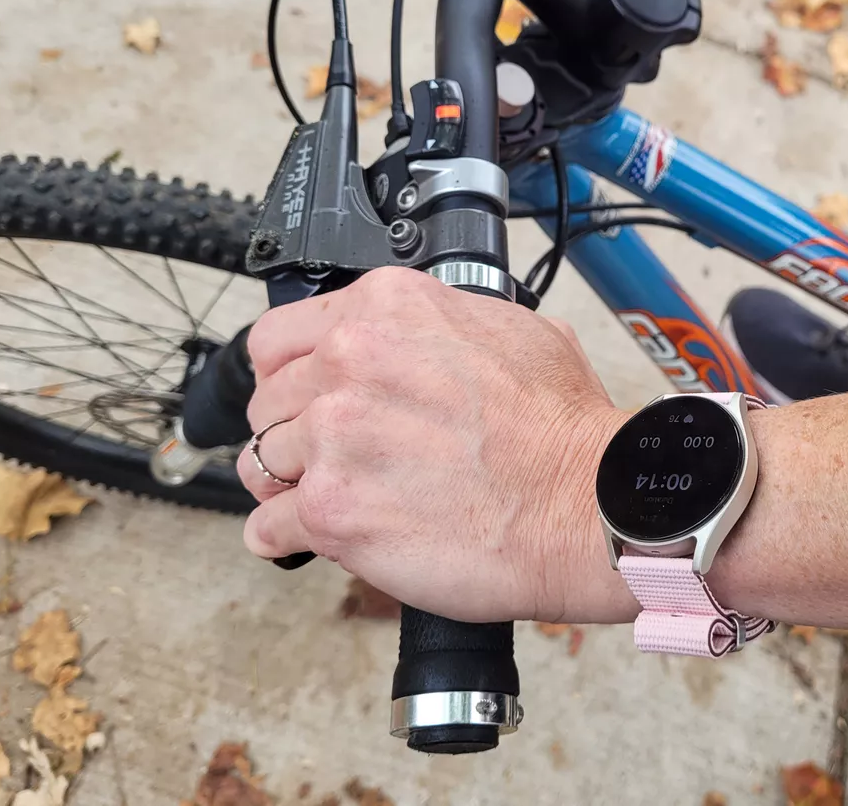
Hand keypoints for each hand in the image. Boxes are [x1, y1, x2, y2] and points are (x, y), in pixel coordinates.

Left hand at [236, 267, 635, 623]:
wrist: (587, 503)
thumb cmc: (563, 429)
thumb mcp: (511, 329)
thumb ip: (438, 327)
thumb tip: (417, 342)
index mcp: (386, 309)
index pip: (279, 337)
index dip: (292, 375)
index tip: (307, 400)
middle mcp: (350, 361)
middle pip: (268, 402)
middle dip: (294, 432)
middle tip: (334, 458)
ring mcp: (334, 436)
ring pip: (260, 464)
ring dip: (288, 485)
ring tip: (331, 499)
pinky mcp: (332, 510)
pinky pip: (267, 527)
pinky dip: (285, 538)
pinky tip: (312, 538)